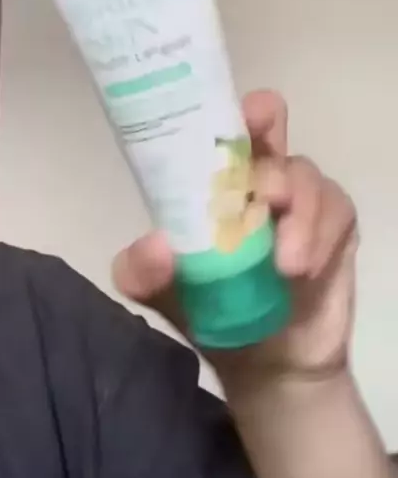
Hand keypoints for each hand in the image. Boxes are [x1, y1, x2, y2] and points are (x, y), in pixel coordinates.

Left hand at [113, 91, 357, 390]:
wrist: (266, 365)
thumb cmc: (213, 311)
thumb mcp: (163, 295)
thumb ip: (143, 273)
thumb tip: (155, 246)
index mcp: (215, 181)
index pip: (220, 128)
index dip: (224, 112)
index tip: (232, 117)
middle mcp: (258, 177)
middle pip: (270, 127)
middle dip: (266, 142)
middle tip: (261, 190)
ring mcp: (301, 197)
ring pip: (303, 174)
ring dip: (295, 214)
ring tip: (283, 264)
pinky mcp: (335, 225)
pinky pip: (335, 211)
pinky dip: (317, 238)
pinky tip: (299, 269)